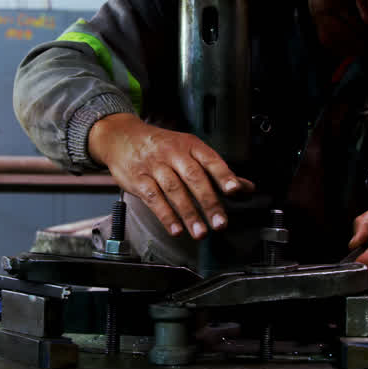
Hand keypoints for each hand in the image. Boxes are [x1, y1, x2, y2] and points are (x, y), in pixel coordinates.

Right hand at [88, 113, 253, 238]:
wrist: (121, 136)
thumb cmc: (160, 146)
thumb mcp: (189, 150)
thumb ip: (217, 171)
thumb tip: (246, 188)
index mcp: (190, 145)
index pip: (210, 160)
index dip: (224, 175)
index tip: (235, 190)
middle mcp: (173, 153)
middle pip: (194, 177)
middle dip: (208, 202)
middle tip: (220, 223)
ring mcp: (154, 166)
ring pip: (174, 190)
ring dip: (189, 213)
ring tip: (200, 232)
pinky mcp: (138, 179)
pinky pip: (153, 198)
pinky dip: (165, 215)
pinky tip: (176, 229)